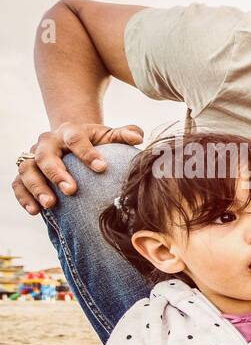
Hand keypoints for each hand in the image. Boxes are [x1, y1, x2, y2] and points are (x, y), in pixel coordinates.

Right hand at [12, 122, 143, 214]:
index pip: (75, 139)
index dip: (87, 153)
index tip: (102, 168)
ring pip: (27, 170)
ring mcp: (33, 158)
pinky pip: (18, 184)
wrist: (70, 142)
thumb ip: (124, 135)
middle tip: (71, 190)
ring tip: (51, 204)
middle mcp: (47, 143)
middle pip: (46, 156)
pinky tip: (35, 212)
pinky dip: (24, 197)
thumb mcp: (108, 136)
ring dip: (37, 187)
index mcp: (68, 132)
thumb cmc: (94, 142)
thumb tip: (138, 138)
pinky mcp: (25, 173)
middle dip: (57, 173)